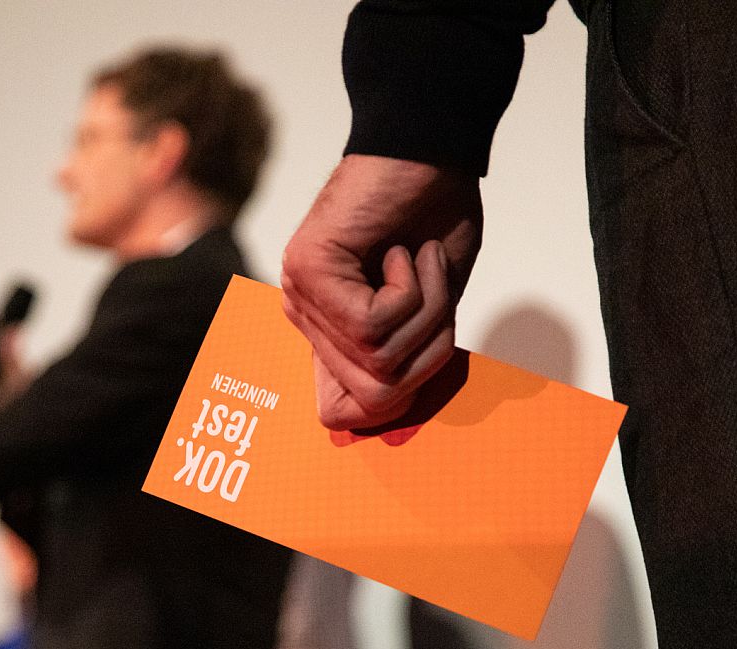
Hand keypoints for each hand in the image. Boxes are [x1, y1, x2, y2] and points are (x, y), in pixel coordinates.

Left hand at [281, 154, 482, 429]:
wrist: (432, 147)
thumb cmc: (436, 217)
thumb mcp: (429, 307)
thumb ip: (403, 357)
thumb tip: (376, 411)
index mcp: (327, 327)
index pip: (340, 412)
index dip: (396, 400)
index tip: (428, 344)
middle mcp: (303, 314)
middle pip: (376, 395)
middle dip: (429, 348)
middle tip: (434, 286)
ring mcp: (301, 293)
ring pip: (380, 360)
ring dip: (427, 310)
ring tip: (420, 259)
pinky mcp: (309, 271)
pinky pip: (375, 324)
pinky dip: (413, 289)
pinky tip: (403, 249)